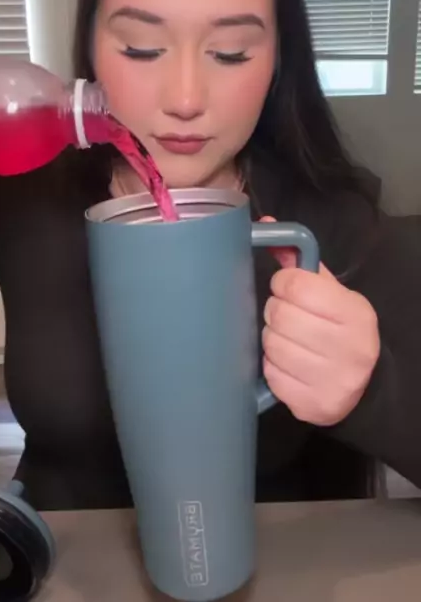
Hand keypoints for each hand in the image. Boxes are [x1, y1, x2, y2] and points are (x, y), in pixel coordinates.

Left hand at [261, 216, 380, 425]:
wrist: (360, 383)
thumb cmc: (338, 327)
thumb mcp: (329, 291)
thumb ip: (298, 260)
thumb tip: (267, 224)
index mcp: (355, 313)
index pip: (296, 285)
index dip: (282, 284)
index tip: (286, 289)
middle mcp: (350, 349)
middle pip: (280, 316)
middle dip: (276, 312)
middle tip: (286, 316)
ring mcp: (332, 381)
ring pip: (272, 345)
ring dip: (272, 339)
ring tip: (288, 340)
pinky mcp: (311, 405)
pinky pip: (271, 375)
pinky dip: (272, 367)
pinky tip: (288, 364)